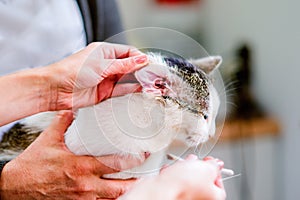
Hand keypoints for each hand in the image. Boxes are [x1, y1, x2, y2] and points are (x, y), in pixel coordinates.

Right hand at [0, 111, 145, 199]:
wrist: (15, 188)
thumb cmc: (32, 166)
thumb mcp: (48, 140)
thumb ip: (63, 122)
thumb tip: (73, 110)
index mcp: (80, 167)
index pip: (114, 164)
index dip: (133, 159)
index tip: (144, 153)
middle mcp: (85, 185)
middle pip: (120, 187)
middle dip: (138, 180)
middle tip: (148, 171)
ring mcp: (83, 199)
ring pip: (113, 198)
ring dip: (126, 191)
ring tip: (138, 182)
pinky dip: (111, 199)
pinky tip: (118, 192)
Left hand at [46, 42, 148, 110]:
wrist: (56, 90)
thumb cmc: (72, 71)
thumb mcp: (102, 65)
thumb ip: (124, 65)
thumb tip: (141, 60)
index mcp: (104, 52)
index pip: (128, 52)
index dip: (140, 58)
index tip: (150, 64)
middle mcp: (106, 65)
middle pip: (129, 66)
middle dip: (141, 71)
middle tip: (153, 76)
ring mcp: (106, 79)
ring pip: (126, 79)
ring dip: (138, 82)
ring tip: (150, 85)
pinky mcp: (104, 93)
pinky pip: (121, 91)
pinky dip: (130, 91)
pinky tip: (140, 92)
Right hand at [121, 154, 225, 199]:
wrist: (161, 190)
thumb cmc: (184, 186)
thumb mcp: (207, 168)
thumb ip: (214, 165)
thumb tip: (216, 164)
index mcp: (213, 197)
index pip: (218, 182)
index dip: (214, 169)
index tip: (209, 161)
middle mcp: (198, 198)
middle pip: (200, 179)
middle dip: (196, 166)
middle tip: (193, 161)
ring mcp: (183, 196)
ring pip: (185, 178)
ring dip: (181, 168)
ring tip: (178, 166)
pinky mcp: (169, 192)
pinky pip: (172, 180)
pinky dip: (170, 173)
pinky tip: (169, 172)